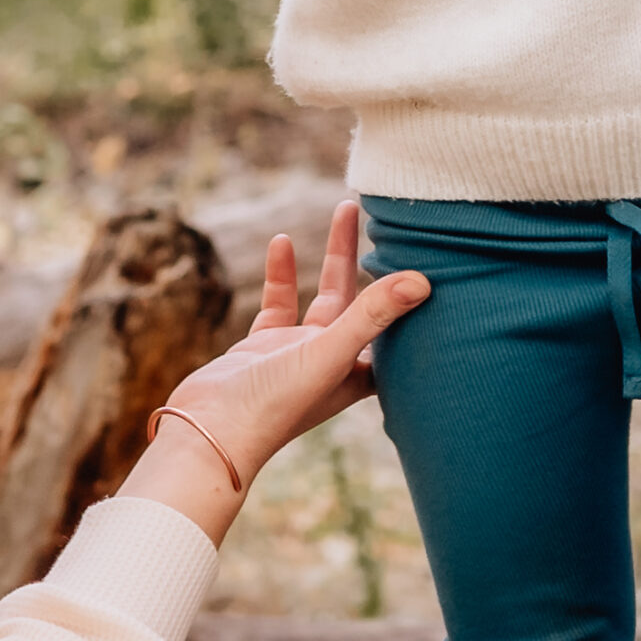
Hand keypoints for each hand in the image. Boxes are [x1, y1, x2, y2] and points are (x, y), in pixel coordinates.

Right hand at [118, 200, 428, 543]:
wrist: (210, 430)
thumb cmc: (276, 403)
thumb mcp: (329, 352)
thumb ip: (372, 315)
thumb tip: (423, 281)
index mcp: (356, 373)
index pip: (396, 334)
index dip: (412, 305)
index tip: (430, 264)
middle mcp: (331, 363)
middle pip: (362, 303)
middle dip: (373, 262)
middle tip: (385, 218)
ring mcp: (296, 354)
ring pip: (322, 297)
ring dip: (333, 257)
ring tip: (344, 210)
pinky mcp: (262, 346)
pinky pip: (279, 302)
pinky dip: (283, 273)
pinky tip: (283, 241)